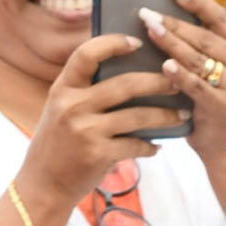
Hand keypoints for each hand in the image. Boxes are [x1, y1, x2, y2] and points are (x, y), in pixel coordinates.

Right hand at [20, 34, 189, 205]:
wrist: (43, 184)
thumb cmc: (57, 143)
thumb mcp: (60, 110)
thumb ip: (84, 91)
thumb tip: (130, 70)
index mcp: (61, 89)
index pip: (86, 54)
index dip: (113, 43)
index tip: (137, 42)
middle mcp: (71, 106)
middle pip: (126, 84)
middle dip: (159, 82)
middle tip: (178, 81)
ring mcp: (85, 131)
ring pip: (138, 116)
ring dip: (166, 116)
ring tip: (183, 114)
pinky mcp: (97, 154)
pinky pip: (136, 145)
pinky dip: (150, 146)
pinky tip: (156, 147)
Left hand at [139, 0, 225, 178]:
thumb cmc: (212, 105)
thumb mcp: (212, 75)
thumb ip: (197, 52)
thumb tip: (159, 24)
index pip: (221, 20)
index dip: (199, 3)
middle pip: (204, 37)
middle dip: (174, 22)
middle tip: (145, 12)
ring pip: (199, 58)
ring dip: (172, 42)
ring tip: (150, 28)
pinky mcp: (221, 108)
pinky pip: (197, 87)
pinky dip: (180, 75)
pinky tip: (164, 65)